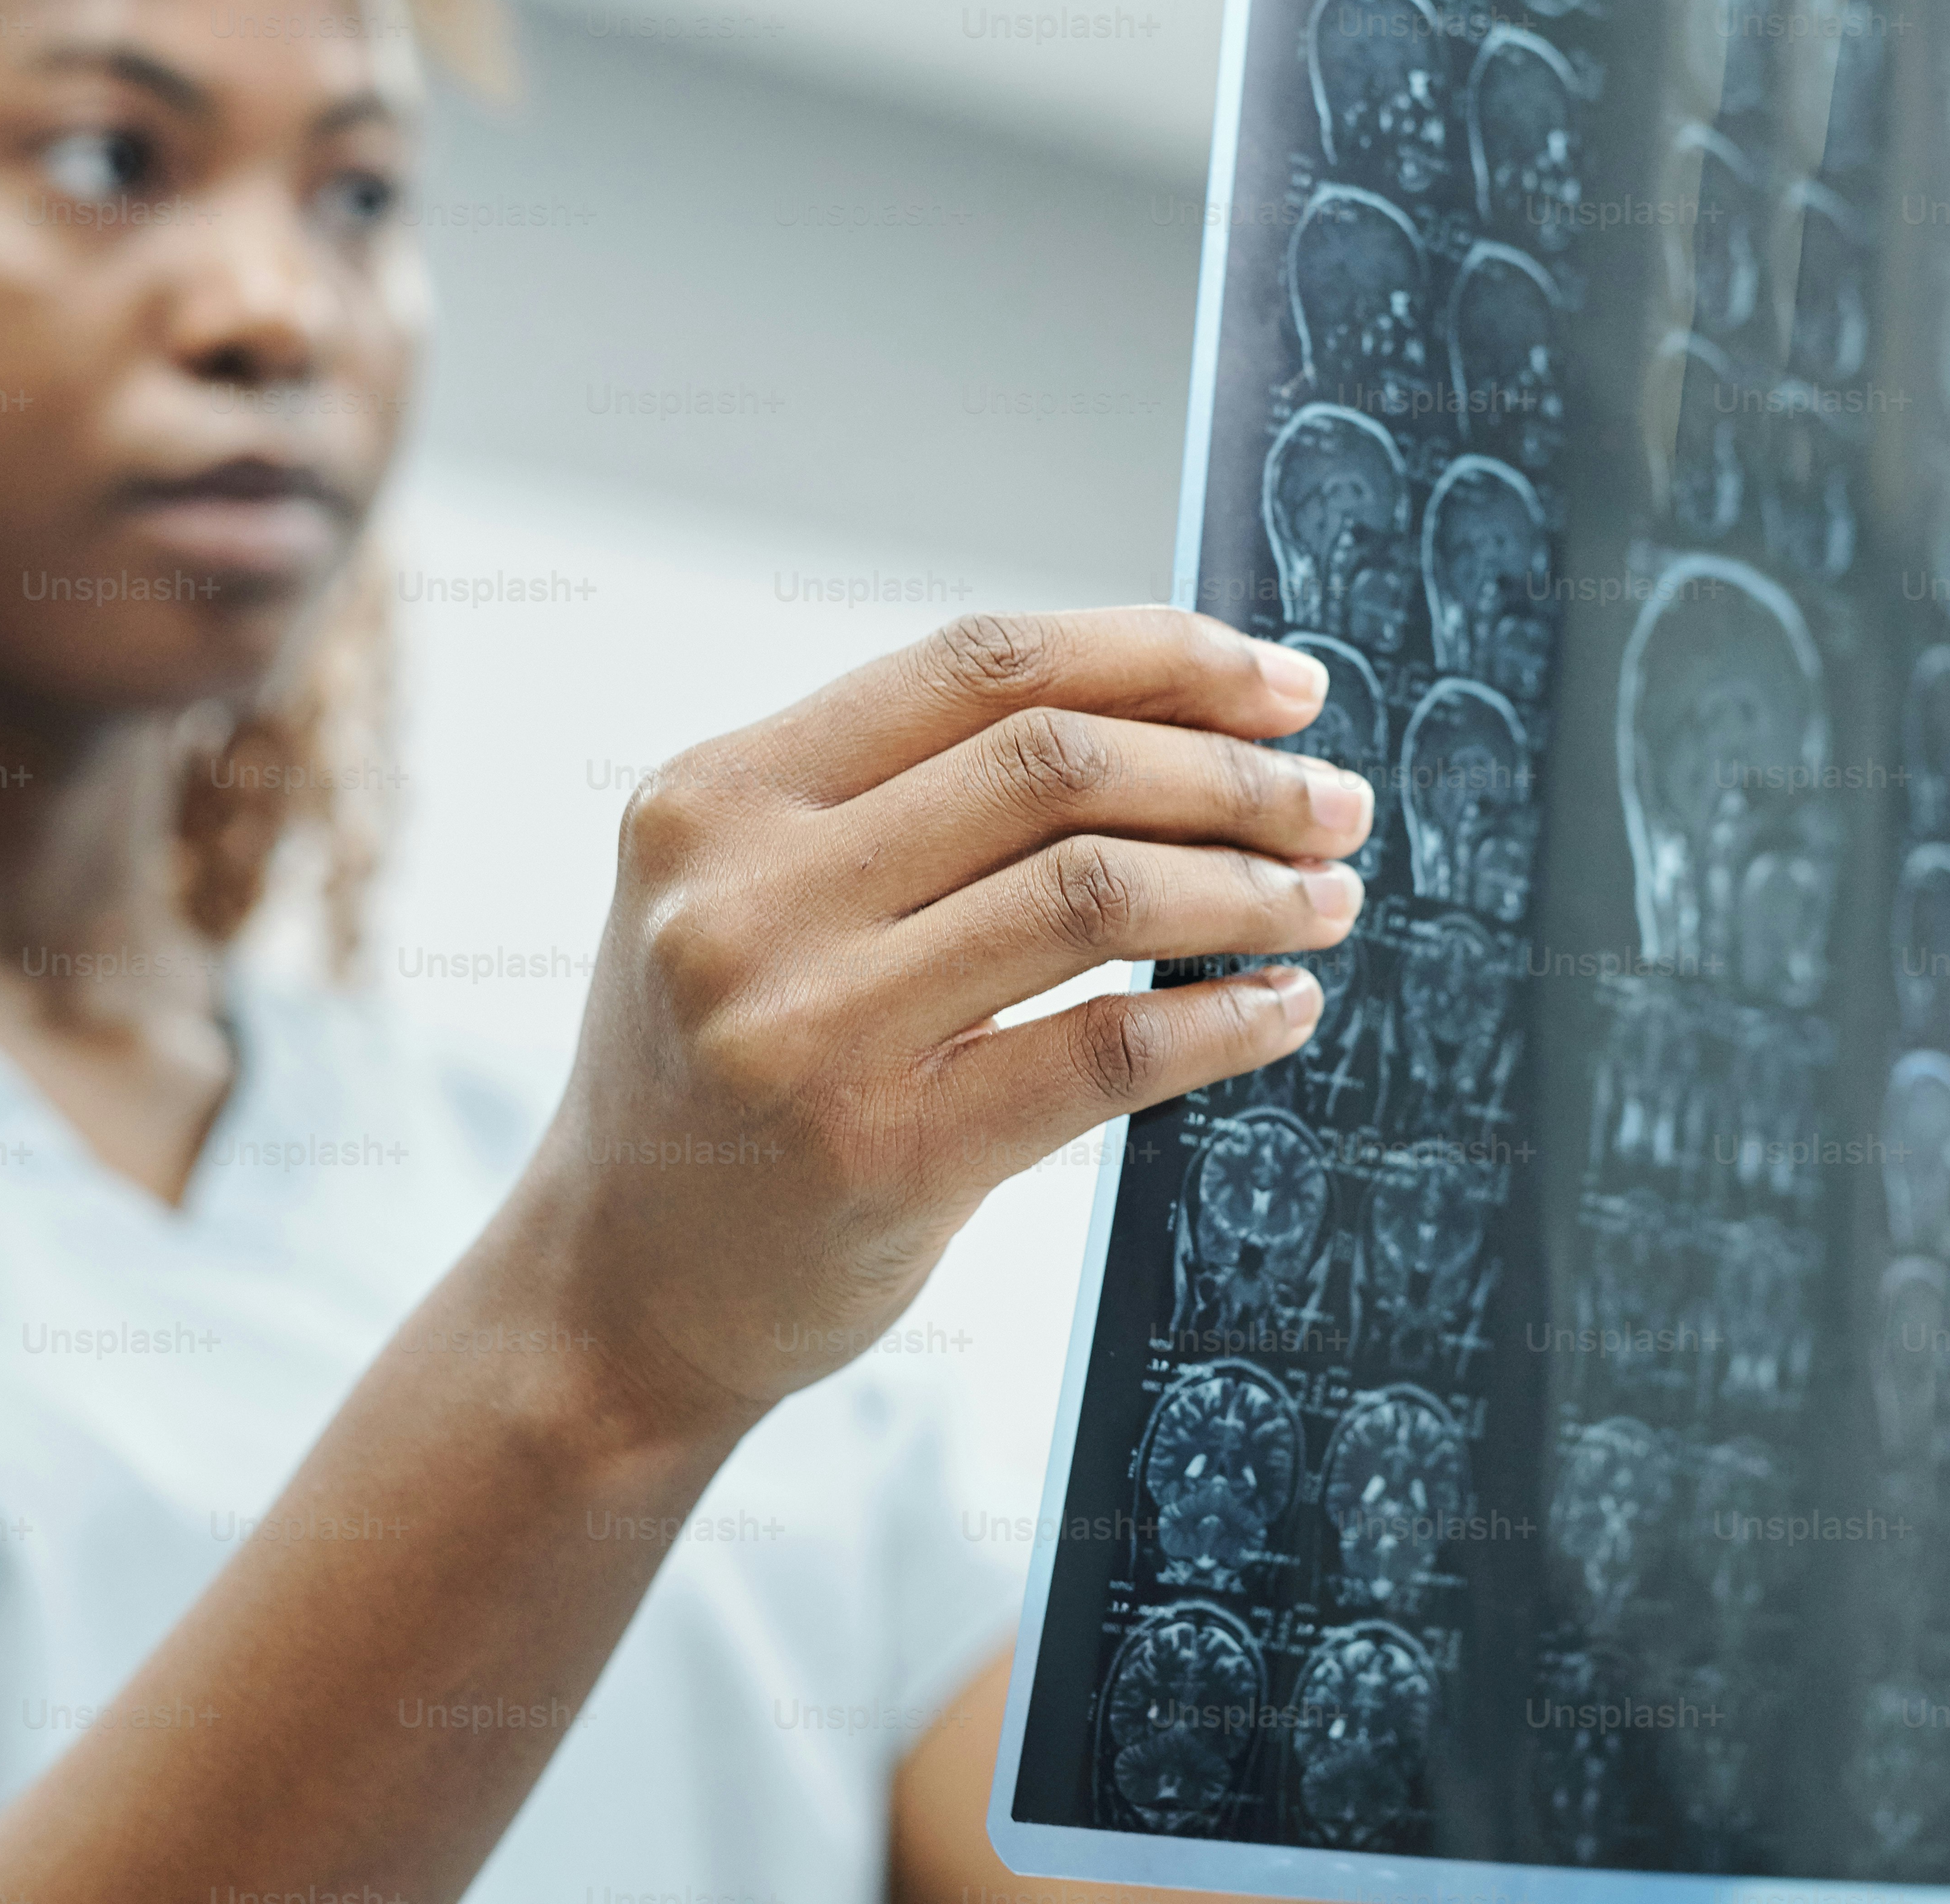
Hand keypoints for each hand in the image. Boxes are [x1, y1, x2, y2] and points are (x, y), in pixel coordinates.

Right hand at [529, 608, 1369, 1434]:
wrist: (615, 1293)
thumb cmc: (725, 1070)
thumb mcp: (754, 894)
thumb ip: (909, 798)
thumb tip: (1178, 713)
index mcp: (718, 794)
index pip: (981, 665)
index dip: (1159, 656)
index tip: (1282, 686)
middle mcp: (747, 895)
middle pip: (1053, 764)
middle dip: (1232, 774)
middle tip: (1334, 802)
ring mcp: (807, 1027)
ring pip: (1093, 892)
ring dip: (1247, 885)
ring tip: (1325, 896)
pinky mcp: (881, 1157)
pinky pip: (1104, 1054)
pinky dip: (1222, 1019)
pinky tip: (1282, 1006)